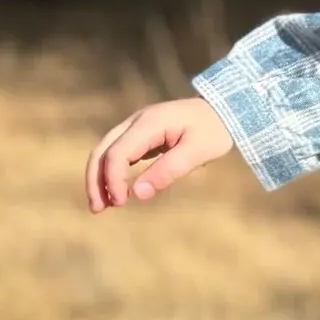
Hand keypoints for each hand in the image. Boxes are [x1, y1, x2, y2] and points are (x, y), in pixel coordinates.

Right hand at [86, 96, 234, 212]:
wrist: (223, 110)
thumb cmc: (214, 130)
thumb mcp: (199, 152)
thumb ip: (169, 170)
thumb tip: (137, 193)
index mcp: (149, 123)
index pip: (118, 153)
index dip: (113, 179)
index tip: (121, 202)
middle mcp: (135, 121)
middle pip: (103, 150)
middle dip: (96, 180)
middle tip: (98, 209)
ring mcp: (135, 126)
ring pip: (105, 151)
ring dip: (99, 177)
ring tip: (102, 205)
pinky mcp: (140, 134)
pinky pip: (117, 152)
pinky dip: (111, 171)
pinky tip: (115, 191)